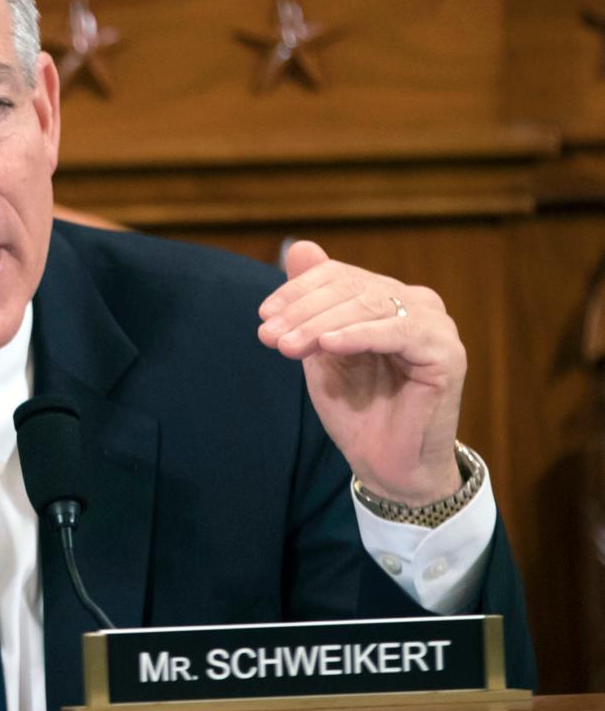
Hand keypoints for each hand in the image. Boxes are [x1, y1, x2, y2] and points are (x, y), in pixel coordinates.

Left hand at [257, 241, 464, 505]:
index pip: (339, 276)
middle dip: (303, 311)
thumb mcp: (322, 350)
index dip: (298, 291)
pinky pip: (397, 332)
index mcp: (388, 298)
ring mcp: (435, 326)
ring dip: (320, 324)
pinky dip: (358, 335)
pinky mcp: (447, 354)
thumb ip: (312, 303)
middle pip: (351, 289)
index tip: (263, 316)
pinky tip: (327, 346)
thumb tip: (298, 246)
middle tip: (268, 335)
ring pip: (369, 306)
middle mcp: (417, 303)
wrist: (387, 464)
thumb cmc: (357, 408)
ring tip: (286, 346)